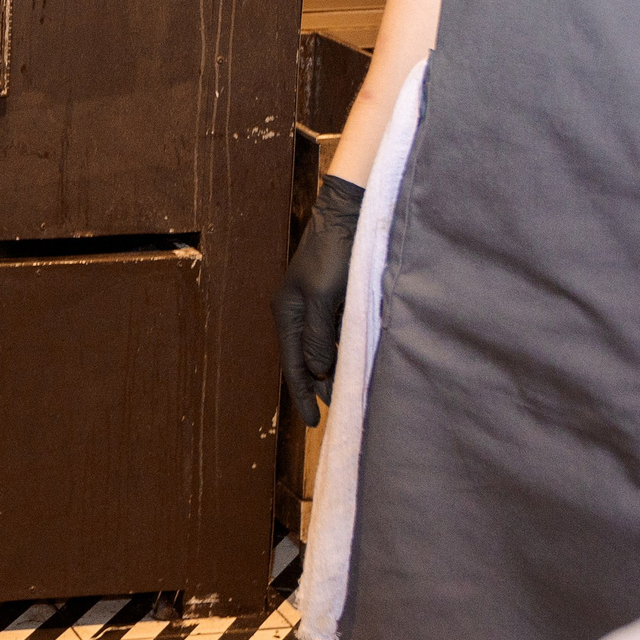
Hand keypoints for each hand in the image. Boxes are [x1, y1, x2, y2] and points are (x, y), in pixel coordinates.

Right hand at [274, 174, 365, 429]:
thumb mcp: (325, 297)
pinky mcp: (331, 298)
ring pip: (319, 348)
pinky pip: (332, 334)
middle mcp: (296, 312)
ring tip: (344, 394)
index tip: (313, 422)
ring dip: (329, 370)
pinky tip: (351, 362)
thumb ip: (319, 335)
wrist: (348, 217)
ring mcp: (313, 305)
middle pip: (304, 359)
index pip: (294, 364)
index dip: (303, 394)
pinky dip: (339, 352)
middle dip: (316, 386)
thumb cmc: (334, 254)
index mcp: (288, 313)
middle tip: (335, 411)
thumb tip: (316, 370)